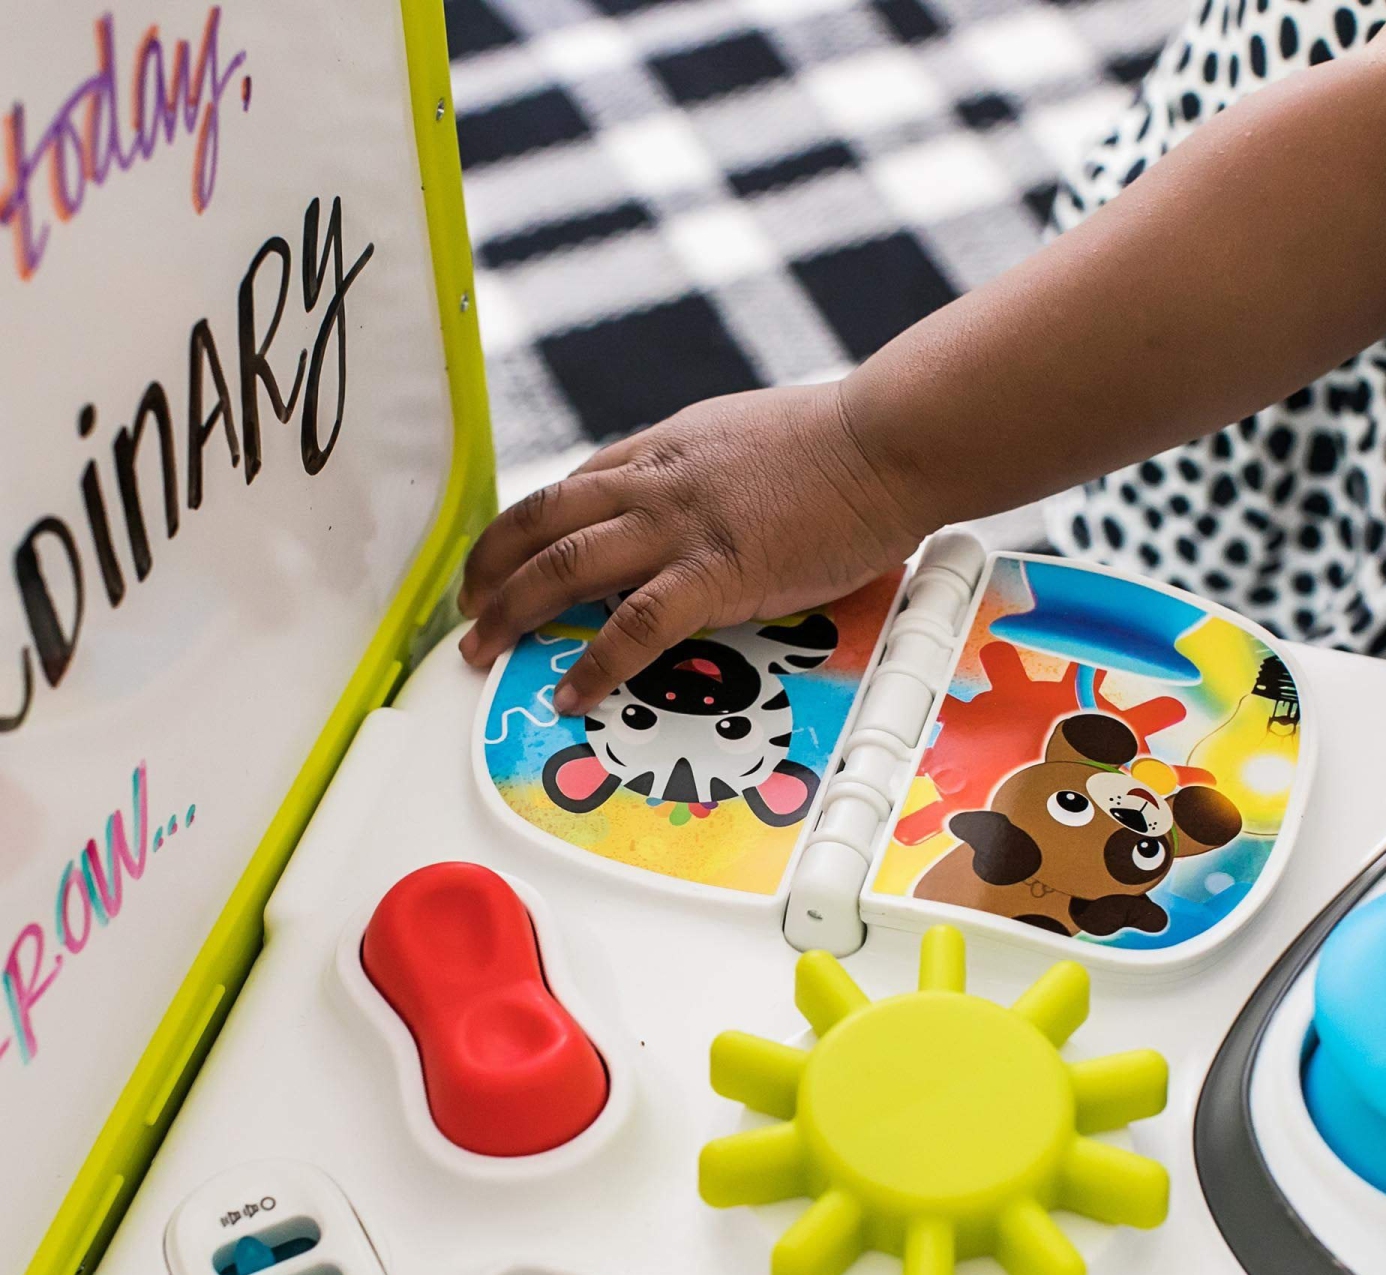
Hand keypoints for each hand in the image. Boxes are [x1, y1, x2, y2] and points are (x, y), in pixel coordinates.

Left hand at [458, 381, 925, 712]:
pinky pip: (634, 624)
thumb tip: (699, 504)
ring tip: (483, 650)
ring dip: (514, 610)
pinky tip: (571, 690)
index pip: (569, 488)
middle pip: (542, 520)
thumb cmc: (839, 445)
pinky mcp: (716, 571)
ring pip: (565, 565)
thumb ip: (706, 474)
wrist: (886, 442)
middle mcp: (655, 481)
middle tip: (467, 608)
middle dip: (490, 568)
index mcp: (664, 449)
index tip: (505, 559)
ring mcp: (679, 525)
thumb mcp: (747, 440)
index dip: (524, 528)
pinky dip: (595, 661)